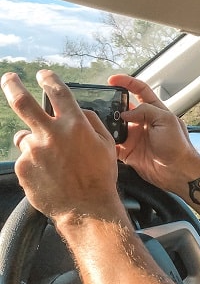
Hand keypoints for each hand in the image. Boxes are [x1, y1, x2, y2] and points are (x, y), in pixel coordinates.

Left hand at [1, 70, 120, 221]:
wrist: (86, 208)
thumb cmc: (100, 177)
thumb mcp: (107, 145)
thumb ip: (91, 123)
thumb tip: (79, 110)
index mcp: (75, 125)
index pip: (58, 92)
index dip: (49, 79)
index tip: (43, 75)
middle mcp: (51, 134)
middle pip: (23, 102)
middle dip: (13, 85)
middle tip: (9, 78)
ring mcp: (34, 150)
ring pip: (25, 137)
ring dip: (34, 142)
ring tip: (50, 160)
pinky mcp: (23, 167)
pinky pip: (25, 158)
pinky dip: (34, 163)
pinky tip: (48, 174)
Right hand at [108, 74, 198, 189]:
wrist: (177, 171)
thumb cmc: (178, 145)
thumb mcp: (166, 120)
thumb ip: (146, 111)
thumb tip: (125, 112)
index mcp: (155, 111)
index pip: (140, 90)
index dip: (127, 82)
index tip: (112, 79)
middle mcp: (143, 122)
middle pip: (123, 108)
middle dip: (111, 105)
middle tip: (101, 105)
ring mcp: (135, 137)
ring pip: (115, 126)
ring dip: (106, 123)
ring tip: (98, 121)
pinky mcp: (128, 152)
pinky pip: (112, 144)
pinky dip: (105, 141)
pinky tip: (99, 138)